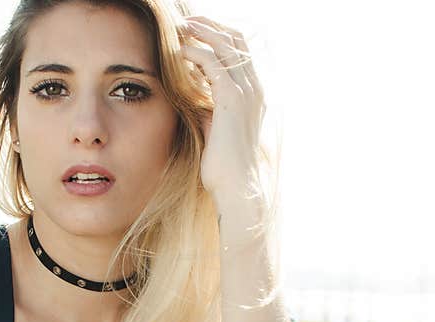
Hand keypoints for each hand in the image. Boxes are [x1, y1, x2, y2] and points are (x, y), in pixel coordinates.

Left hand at [178, 15, 265, 212]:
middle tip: (186, 20)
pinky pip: (213, 64)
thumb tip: (192, 100)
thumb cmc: (223, 167)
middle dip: (211, 26)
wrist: (236, 187)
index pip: (240, 52)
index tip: (195, 32)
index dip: (219, 37)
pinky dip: (197, 53)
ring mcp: (246, 92)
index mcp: (253, 94)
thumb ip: (207, 111)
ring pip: (226, 46)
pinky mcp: (232, 100)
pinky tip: (180, 52)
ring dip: (202, 32)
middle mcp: (254, 88)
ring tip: (180, 27)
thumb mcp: (214, 131)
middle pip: (236, 40)